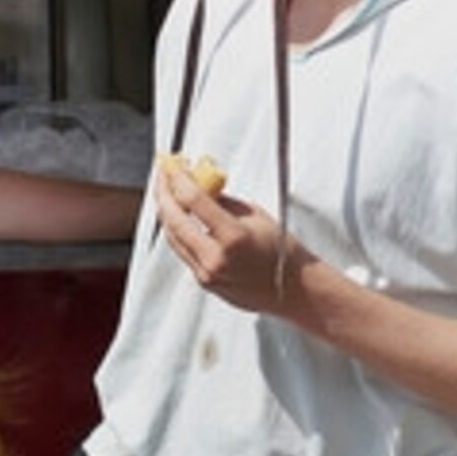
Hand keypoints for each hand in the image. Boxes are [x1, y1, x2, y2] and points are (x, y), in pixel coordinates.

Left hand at [156, 159, 295, 316]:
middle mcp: (216, 259)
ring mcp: (207, 274)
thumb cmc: (282, 251)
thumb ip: (222, 200)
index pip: (193, 200)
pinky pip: (183, 252)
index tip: (173, 166)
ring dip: (167, 213)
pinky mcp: (204, 282)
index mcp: (233, 238)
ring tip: (168, 194)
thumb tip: (198, 184)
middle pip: (174, 220)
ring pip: (173, 238)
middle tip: (163, 176)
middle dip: (164, 194)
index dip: (178, 179)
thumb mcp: (255, 215)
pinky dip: (179, 232)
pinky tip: (181, 218)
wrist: (293, 289)